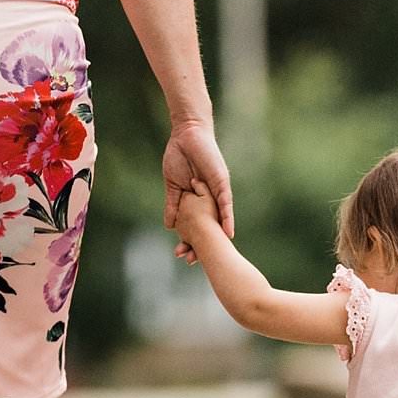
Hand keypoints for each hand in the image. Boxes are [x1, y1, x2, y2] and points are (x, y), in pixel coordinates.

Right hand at [163, 118, 232, 261]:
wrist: (187, 135)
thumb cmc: (179, 157)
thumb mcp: (173, 186)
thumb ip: (172, 204)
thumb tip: (169, 226)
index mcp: (197, 201)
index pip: (195, 224)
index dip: (189, 240)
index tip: (183, 256)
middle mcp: (210, 200)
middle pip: (208, 226)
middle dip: (201, 244)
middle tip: (192, 262)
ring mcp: (216, 192)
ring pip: (217, 219)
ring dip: (215, 236)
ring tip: (214, 254)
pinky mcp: (221, 183)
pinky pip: (226, 203)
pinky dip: (227, 217)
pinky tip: (228, 232)